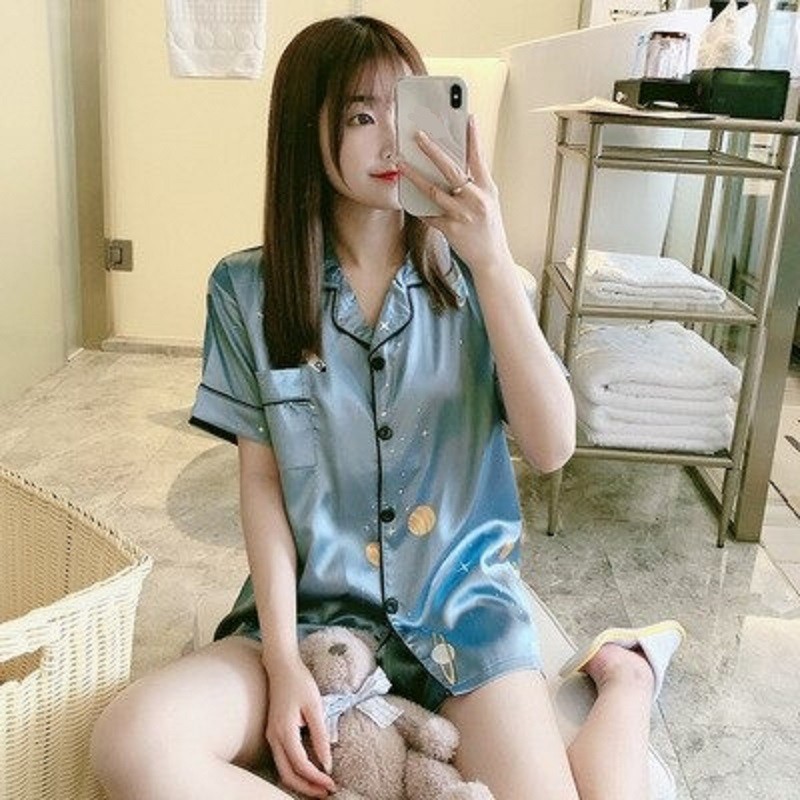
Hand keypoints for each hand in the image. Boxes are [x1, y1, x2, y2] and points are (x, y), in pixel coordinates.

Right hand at [265, 657, 334, 797]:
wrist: (281, 666)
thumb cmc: (300, 682)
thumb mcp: (315, 706)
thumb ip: (320, 734)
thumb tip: (327, 762)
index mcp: (284, 731)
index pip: (300, 764)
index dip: (316, 778)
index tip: (332, 783)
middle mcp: (273, 737)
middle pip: (287, 774)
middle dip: (306, 787)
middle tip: (327, 792)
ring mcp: (271, 736)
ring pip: (282, 769)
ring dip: (300, 782)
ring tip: (320, 786)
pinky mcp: (273, 733)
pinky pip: (282, 760)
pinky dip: (295, 771)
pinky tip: (309, 771)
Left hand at [397, 115, 514, 275]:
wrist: (491, 259)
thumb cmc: (489, 228)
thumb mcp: (489, 201)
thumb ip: (475, 183)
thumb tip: (457, 165)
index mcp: (487, 189)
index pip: (479, 158)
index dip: (473, 137)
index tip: (467, 118)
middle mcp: (475, 199)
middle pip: (451, 169)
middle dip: (433, 150)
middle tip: (418, 136)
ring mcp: (462, 214)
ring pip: (433, 190)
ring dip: (415, 176)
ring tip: (401, 164)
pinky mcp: (451, 229)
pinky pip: (429, 214)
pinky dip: (419, 207)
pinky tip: (407, 198)